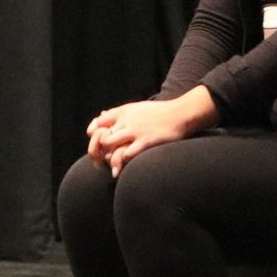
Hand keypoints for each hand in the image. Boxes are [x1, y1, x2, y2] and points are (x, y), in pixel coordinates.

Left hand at [86, 90, 217, 176]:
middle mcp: (126, 120)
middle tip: (101, 163)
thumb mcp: (137, 107)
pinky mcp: (146, 141)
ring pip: (110, 145)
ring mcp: (135, 131)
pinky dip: (122, 162)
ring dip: (109, 157)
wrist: (181, 114)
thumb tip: (100, 116)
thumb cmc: (159, 112)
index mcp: (124, 111)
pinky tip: (123, 168)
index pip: (98, 123)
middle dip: (99, 151)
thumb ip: (118, 113)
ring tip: (113, 167)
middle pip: (101, 137)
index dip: (95, 136)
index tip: (99, 147)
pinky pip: (126, 153)